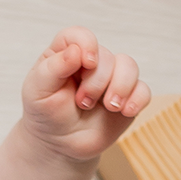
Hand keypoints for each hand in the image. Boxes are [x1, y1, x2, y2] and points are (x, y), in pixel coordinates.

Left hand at [20, 27, 149, 163]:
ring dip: (120, 88)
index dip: (87, 44)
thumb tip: (75, 51)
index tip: (86, 63)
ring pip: (129, 67)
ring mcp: (111, 78)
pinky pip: (143, 90)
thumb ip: (52, 69)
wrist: (59, 144)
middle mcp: (92, 62)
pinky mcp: (127, 96)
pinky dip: (137, 100)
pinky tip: (126, 111)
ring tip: (108, 107)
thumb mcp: (37, 92)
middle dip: (97, 82)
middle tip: (82, 103)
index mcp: (66, 54)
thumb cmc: (46, 114)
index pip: (79, 35)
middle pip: (107, 56)